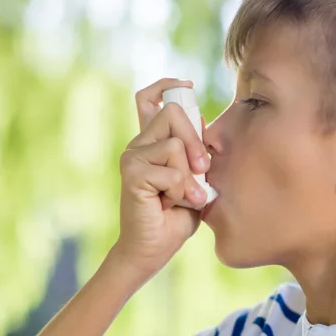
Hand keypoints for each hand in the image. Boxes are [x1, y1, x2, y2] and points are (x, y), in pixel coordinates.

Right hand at [113, 78, 209, 273]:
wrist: (153, 249)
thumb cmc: (175, 216)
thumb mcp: (195, 178)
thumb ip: (196, 152)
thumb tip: (202, 119)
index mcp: (151, 142)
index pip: (149, 98)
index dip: (168, 86)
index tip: (187, 86)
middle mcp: (138, 145)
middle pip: (173, 113)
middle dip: (196, 139)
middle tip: (203, 168)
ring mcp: (132, 158)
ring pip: (175, 144)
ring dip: (190, 175)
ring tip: (186, 196)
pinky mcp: (132, 175)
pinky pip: (171, 171)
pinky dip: (182, 190)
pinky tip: (174, 204)